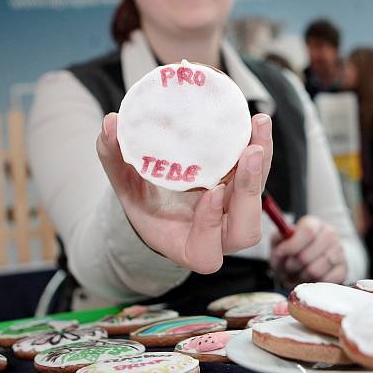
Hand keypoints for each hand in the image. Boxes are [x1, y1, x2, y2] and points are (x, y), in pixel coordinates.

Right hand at [97, 112, 272, 273]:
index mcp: (189, 246)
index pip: (206, 251)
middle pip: (246, 229)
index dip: (210, 226)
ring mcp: (236, 214)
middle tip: (249, 152)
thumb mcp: (123, 185)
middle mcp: (219, 236)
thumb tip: (110, 123)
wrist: (164, 201)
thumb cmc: (143, 202)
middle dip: (250, 190)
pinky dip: (261, 147)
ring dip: (262, 166)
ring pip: (259, 200)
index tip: (211, 192)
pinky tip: (256, 122)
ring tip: (258, 127)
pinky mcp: (244, 190)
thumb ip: (113, 158)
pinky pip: (260, 174)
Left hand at [270, 216, 345, 286]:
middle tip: (287, 267)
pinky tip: (308, 278)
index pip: (307, 231)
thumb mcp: (282, 239)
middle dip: (291, 265)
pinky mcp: (343, 269)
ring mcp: (339, 252)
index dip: (291, 246)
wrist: (315, 256)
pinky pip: (324, 282)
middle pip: (307, 256)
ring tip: (296, 273)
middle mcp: (330, 235)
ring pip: (314, 271)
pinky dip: (312, 283)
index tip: (281, 254)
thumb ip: (278, 240)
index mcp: (315, 223)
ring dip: (300, 276)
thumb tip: (280, 250)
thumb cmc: (295, 247)